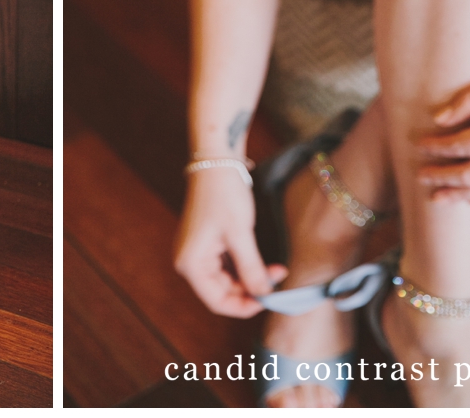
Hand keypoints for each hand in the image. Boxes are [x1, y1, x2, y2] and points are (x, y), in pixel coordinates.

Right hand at [173, 165, 283, 317]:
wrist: (216, 163)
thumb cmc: (224, 196)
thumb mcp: (240, 235)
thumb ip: (252, 269)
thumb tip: (265, 295)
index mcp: (191, 264)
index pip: (217, 301)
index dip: (244, 306)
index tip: (270, 299)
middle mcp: (190, 262)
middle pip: (223, 292)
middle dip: (252, 290)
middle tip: (279, 277)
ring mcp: (199, 254)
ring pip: (229, 281)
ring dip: (252, 279)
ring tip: (276, 269)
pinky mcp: (209, 245)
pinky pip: (229, 267)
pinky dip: (247, 268)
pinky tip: (264, 262)